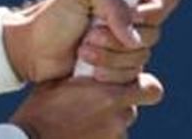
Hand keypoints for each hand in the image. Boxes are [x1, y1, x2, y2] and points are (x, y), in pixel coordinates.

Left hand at [2, 0, 179, 82]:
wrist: (33, 50)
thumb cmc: (51, 16)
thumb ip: (111, 3)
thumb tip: (132, 37)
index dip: (154, 10)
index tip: (131, 17)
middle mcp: (130, 13)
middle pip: (155, 31)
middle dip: (119, 38)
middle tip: (90, 34)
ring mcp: (125, 40)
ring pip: (143, 56)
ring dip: (112, 56)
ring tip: (84, 50)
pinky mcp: (119, 65)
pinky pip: (133, 75)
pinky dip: (112, 73)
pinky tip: (89, 68)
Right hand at [8, 72, 163, 138]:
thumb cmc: (40, 108)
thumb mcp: (59, 81)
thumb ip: (82, 73)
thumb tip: (90, 62)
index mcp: (110, 94)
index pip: (150, 89)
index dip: (141, 85)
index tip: (124, 82)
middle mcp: (118, 118)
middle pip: (133, 109)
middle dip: (121, 105)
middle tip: (98, 103)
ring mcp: (113, 137)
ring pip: (120, 126)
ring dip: (107, 122)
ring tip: (80, 121)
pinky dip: (97, 136)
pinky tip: (78, 132)